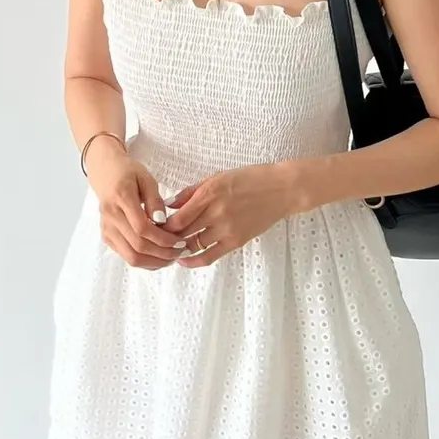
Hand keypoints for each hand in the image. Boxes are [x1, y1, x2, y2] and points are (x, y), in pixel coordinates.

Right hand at [85, 138, 184, 268]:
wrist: (105, 173)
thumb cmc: (128, 173)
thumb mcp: (146, 178)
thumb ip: (154, 200)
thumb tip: (162, 221)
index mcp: (120, 198)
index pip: (142, 228)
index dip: (163, 239)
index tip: (180, 241)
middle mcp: (110, 217)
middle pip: (138, 246)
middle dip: (163, 254)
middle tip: (181, 252)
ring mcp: (107, 229)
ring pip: (131, 257)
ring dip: (155, 262)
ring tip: (172, 257)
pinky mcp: (107, 237)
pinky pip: (127, 256)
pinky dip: (145, 261)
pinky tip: (160, 257)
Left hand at [166, 163, 299, 267]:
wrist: (281, 190)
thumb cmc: (250, 179)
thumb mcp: (217, 177)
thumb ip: (191, 192)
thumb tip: (169, 206)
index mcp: (209, 193)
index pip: (177, 217)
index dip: (162, 224)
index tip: (156, 225)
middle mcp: (216, 213)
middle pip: (182, 231)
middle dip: (168, 236)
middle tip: (159, 238)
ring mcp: (227, 229)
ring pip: (193, 244)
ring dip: (179, 248)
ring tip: (170, 248)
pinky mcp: (236, 241)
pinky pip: (210, 256)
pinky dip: (194, 260)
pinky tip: (183, 261)